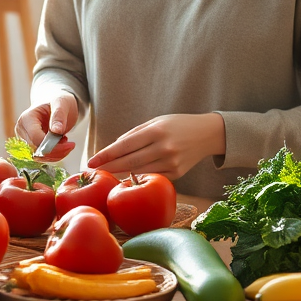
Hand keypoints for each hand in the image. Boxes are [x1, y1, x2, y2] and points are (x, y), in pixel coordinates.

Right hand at [14, 95, 78, 161]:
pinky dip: (54, 155)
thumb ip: (59, 115)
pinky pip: (42, 157)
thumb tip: (57, 130)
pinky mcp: (31, 147)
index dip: (53, 145)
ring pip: (39, 157)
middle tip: (71, 145)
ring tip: (66, 142)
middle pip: (36, 150)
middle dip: (56, 151)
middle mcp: (22, 131)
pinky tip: (61, 145)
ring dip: (56, 154)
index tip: (70, 143)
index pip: (36, 138)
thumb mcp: (62, 103)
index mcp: (26, 118)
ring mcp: (25, 140)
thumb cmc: (58, 102)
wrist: (55, 105)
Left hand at [86, 113, 224, 180]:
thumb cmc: (178, 124)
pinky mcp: (177, 174)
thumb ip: (135, 133)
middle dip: (108, 167)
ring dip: (120, 174)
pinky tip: (126, 178)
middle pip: (129, 161)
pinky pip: (152, 177)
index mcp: (157, 131)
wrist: (208, 134)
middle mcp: (164, 147)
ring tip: (105, 175)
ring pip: (139, 172)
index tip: (92, 161)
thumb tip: (115, 147)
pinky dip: (138, 178)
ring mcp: (171, 162)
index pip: (125, 145)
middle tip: (93, 171)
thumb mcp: (157, 121)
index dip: (106, 155)